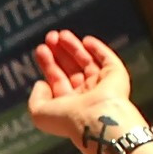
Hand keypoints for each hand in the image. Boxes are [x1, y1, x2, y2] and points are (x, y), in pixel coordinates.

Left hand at [24, 31, 142, 153]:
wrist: (96, 119)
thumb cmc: (67, 119)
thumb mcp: (39, 112)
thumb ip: (36, 98)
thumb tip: (41, 83)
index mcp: (69, 105)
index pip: (57, 79)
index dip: (48, 63)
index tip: (40, 49)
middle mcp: (86, 96)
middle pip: (71, 68)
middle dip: (60, 52)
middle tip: (50, 36)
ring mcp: (102, 85)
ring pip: (87, 61)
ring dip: (74, 46)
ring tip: (61, 34)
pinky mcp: (116, 76)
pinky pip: (107, 59)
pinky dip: (98, 49)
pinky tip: (86, 40)